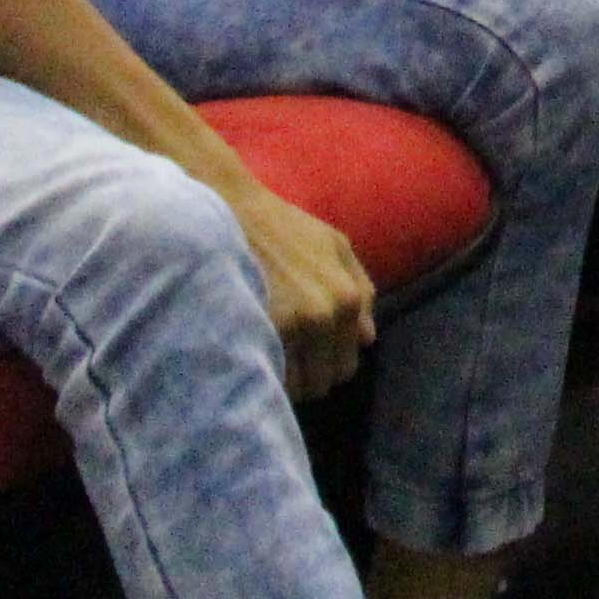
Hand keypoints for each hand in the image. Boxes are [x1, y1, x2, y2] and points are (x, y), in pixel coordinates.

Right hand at [225, 180, 379, 400]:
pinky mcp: (253, 331)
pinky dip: (260, 372)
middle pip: (322, 382)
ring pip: (294, 386)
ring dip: (283, 378)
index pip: (345, 367)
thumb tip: (367, 339)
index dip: (326, 366)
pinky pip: (264, 375)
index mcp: (346, 299)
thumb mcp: (335, 246)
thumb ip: (361, 290)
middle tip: (286, 360)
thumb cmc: (284, 227)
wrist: (231, 212)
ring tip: (269, 357)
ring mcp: (287, 327)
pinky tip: (252, 355)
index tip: (308, 359)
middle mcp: (323, 318)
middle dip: (307, 376)